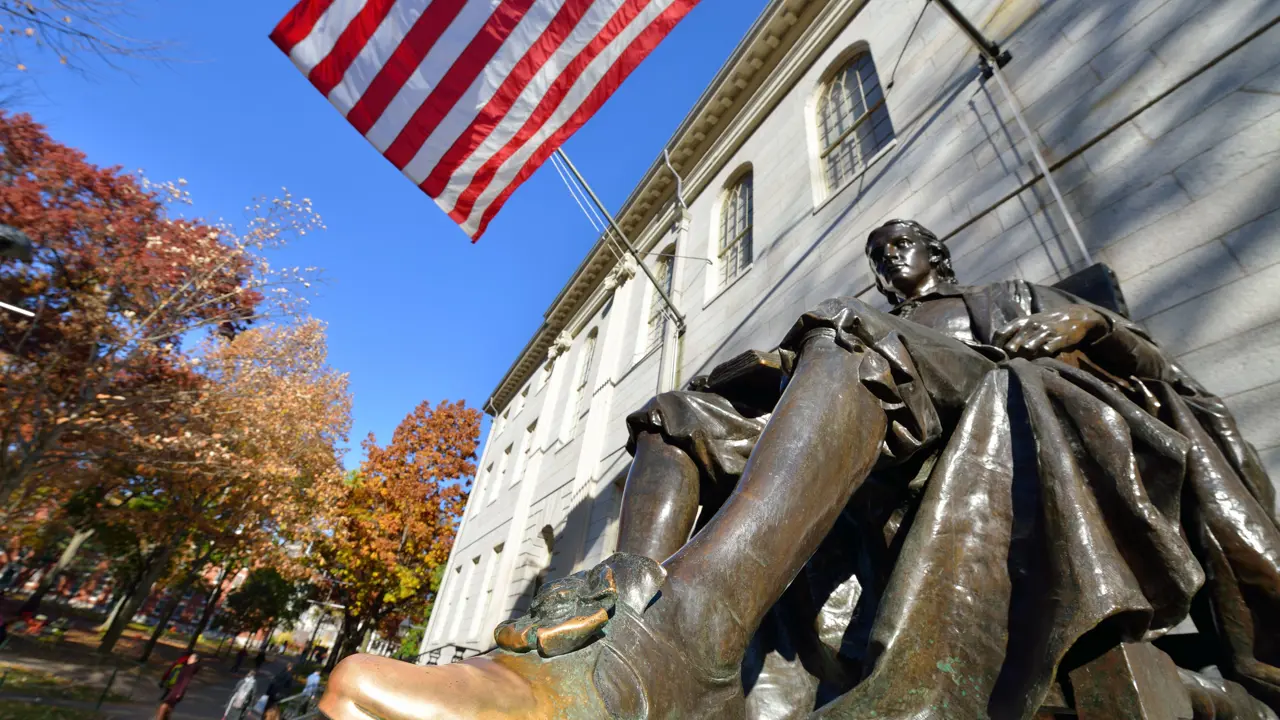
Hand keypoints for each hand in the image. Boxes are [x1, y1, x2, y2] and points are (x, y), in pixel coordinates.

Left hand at [993, 306, 1107, 357]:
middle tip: (1012, 365)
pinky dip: (1041, 357)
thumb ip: (1013, 332)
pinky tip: (1041, 360)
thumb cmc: (1046, 322)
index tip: (997, 358)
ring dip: (1024, 359)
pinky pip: (1045, 351)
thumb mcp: (1028, 323)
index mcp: (1021, 321)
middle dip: (1009, 357)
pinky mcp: (1059, 338)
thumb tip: (996, 348)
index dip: (995, 348)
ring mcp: (1045, 331)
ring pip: (1026, 349)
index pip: (1000, 334)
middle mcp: (1031, 325)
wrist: (1075, 315)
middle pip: (1011, 346)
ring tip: (1026, 364)